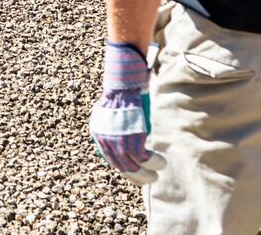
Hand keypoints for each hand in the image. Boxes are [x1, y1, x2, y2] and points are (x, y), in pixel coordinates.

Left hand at [89, 42, 165, 185]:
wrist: (124, 81)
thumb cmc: (122, 93)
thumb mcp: (114, 113)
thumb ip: (118, 129)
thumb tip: (130, 142)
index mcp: (98, 134)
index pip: (111, 160)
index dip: (126, 169)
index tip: (138, 174)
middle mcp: (104, 140)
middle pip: (122, 167)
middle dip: (138, 176)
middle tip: (151, 179)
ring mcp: (117, 141)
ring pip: (134, 167)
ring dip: (148, 173)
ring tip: (159, 170)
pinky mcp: (131, 138)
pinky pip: (144, 158)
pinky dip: (154, 162)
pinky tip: (162, 162)